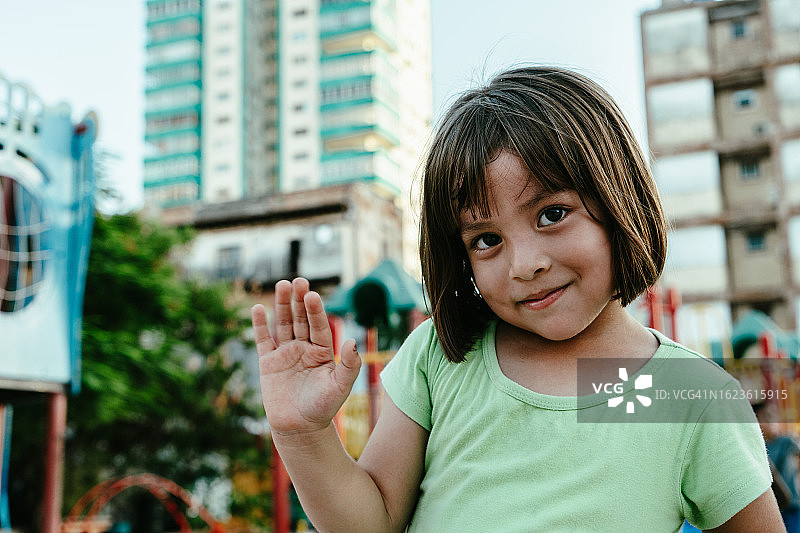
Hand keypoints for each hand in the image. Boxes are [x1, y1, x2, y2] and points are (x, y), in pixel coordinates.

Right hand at [251, 278, 360, 437]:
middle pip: (301, 319)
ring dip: (282, 305)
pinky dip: (260, 325)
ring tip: (282, 285)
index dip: (316, 311)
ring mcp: (285, 353)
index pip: (319, 325)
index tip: (313, 295)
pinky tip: (259, 308)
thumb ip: (349, 365)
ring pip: (283, 324)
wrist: (300, 429)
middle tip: (299, 281)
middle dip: (299, 301)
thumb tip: (353, 342)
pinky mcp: (268, 362)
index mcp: (323, 351)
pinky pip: (264, 340)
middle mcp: (304, 347)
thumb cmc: (324, 408)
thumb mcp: (340, 387)